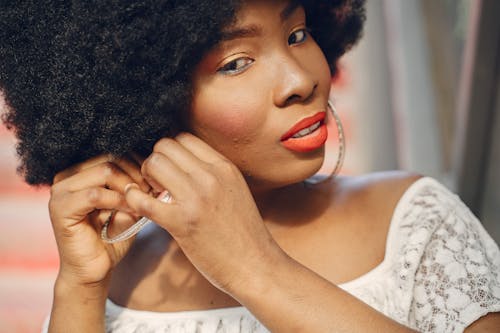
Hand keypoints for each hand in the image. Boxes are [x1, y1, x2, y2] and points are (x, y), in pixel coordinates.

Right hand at [48, 154, 150, 286]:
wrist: (93, 271)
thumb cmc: (111, 238)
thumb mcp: (127, 205)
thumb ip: (135, 185)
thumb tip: (155, 166)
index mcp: (80, 171)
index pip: (113, 151)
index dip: (138, 163)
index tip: (155, 180)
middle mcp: (66, 176)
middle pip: (111, 157)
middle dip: (137, 174)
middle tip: (152, 191)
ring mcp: (60, 191)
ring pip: (105, 171)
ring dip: (130, 186)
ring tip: (144, 201)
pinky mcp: (60, 208)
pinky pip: (95, 194)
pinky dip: (118, 200)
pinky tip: (132, 211)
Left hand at [124, 133, 282, 293]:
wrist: (256, 266)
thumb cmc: (245, 232)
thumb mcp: (236, 190)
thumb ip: (213, 174)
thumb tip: (184, 164)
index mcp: (224, 167)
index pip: (184, 138)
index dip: (170, 151)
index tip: (170, 168)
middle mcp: (210, 176)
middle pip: (165, 145)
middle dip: (155, 160)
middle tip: (157, 181)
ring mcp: (195, 199)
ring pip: (153, 163)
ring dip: (145, 176)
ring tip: (153, 194)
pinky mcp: (181, 223)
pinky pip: (143, 200)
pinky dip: (133, 199)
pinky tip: (137, 204)